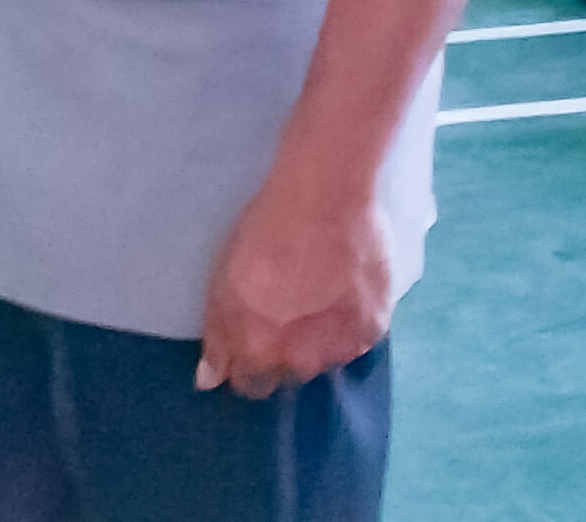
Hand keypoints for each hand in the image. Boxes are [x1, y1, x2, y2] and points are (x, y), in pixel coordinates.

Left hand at [197, 171, 394, 397]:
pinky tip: (347, 289)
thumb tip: (210, 381)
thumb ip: (218, 339)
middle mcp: (302, 362)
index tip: (256, 336)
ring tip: (322, 293)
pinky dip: (353, 320)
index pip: (252, 385)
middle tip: (291, 306)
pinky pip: (360, 335)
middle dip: (289, 349)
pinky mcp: (375, 327)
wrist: (324, 199)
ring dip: (323, 336)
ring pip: (328, 355)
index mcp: (260, 353)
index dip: (251, 363)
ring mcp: (342, 347)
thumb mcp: (222, 282)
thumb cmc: (265, 234)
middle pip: (292, 371)